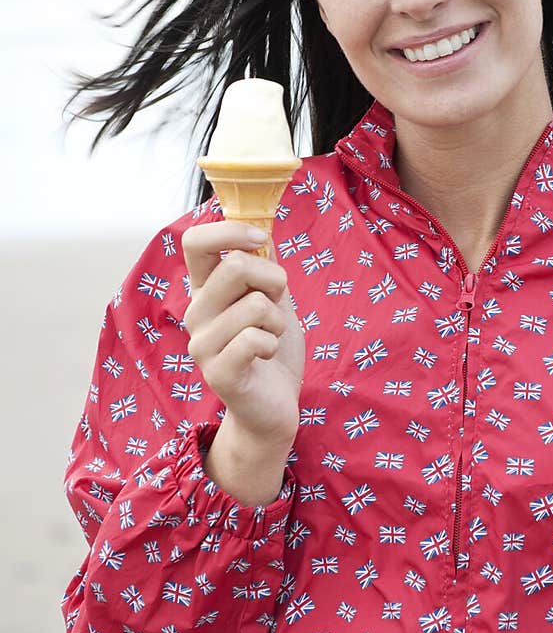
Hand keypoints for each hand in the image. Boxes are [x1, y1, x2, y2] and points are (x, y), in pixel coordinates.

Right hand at [182, 220, 303, 449]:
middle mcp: (196, 313)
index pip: (195, 241)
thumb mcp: (273, 300)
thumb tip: (262, 225)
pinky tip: (266, 358)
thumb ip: (263, 267)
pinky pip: (255, 339)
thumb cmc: (273, 350)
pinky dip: (273, 344)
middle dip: (274, 279)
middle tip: (277, 304)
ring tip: (270, 338)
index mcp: (205, 290)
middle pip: (235, 266)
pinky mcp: (217, 373)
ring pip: (255, 305)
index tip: (262, 240)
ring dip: (278, 321)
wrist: (275, 406)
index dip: (230, 230)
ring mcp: (202, 344)